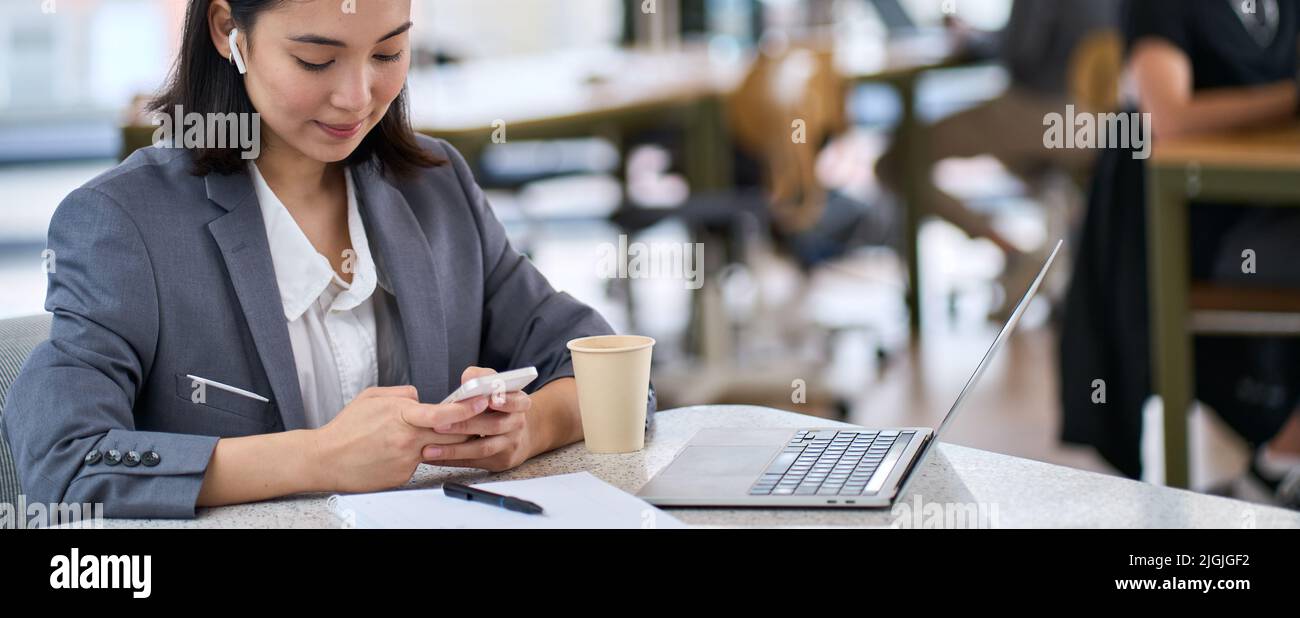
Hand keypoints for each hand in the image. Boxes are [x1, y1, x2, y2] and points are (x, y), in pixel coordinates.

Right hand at [311, 385, 487, 491]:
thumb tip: (421, 397)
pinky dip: (420, 456)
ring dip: (446, 442)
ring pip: (440, 450)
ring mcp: (406, 460)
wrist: (325, 460)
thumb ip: (402, 394)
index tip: (483, 400)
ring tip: (441, 434)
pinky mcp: (403, 476)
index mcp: (400, 416)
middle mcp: (407, 439)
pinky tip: (402, 453)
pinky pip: (421, 463)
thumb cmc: (346, 427)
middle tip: (479, 418)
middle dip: (467, 426)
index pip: (443, 413)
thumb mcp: (371, 397)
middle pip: (452, 434)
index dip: (467, 408)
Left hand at [421, 367, 534, 471]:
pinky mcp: (499, 461)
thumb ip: (481, 378)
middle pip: (494, 425)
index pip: (518, 401)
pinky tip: (434, 458)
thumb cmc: (498, 405)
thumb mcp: (495, 387)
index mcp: (519, 403)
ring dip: (455, 449)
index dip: (506, 401)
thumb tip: (469, 379)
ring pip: (483, 448)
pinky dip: (452, 460)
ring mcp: (510, 445)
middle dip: (465, 425)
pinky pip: (474, 462)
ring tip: (430, 449)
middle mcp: (517, 425)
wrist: (515, 433)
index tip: (491, 400)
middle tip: (440, 425)